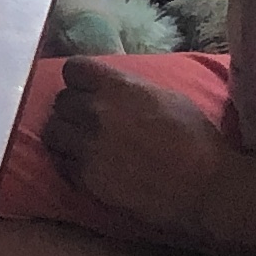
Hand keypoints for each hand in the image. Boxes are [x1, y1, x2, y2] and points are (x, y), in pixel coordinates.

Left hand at [41, 57, 237, 245]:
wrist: (203, 186)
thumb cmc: (196, 139)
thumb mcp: (167, 97)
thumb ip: (131, 89)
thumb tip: (114, 87)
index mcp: (118, 87)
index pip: (74, 68)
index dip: (79, 79)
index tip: (86, 88)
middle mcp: (96, 112)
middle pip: (61, 100)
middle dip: (72, 108)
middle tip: (86, 120)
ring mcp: (87, 145)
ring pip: (53, 131)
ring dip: (64, 134)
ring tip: (79, 143)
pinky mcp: (85, 177)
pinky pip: (61, 162)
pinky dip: (69, 162)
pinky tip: (87, 165)